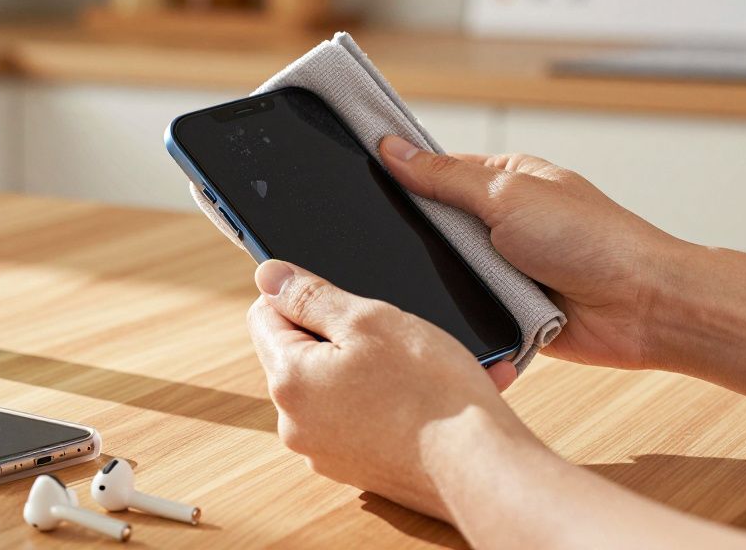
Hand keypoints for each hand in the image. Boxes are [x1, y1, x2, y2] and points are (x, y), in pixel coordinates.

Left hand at [247, 259, 534, 520]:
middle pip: (301, 353)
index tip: (340, 297)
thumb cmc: (431, 392)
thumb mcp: (369, 321)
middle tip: (390, 331)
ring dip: (371, 366)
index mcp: (288, 381)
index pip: (264, 315)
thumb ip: (310, 295)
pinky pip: (363, 418)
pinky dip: (389, 400)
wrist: (481, 468)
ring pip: (337, 385)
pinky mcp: (359, 469)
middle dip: (340, 334)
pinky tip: (430, 390)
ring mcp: (327, 452)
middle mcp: (296, 424)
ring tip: (422, 361)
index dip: (300, 294)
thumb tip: (268, 276)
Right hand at [379, 136, 688, 370]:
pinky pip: (467, 311)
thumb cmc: (594, 240)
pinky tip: (448, 316)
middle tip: (387, 242)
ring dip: (444, 280)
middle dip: (419, 237)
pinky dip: (461, 314)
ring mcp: (506, 269)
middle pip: (436, 226)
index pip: (436, 171)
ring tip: (433, 281)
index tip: (359, 176)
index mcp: (506, 182)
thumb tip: (392, 148)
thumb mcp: (508, 196)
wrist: (642, 309)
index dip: (400, 175)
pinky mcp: (509, 312)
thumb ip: (445, 177)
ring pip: (447, 273)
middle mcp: (504, 222)